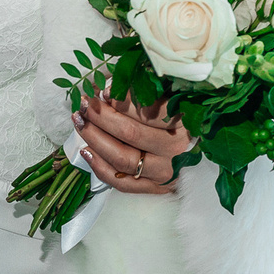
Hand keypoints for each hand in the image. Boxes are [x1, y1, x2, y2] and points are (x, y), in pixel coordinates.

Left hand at [78, 91, 193, 195]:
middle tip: (84, 104)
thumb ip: (143, 90)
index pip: (147, 109)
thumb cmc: (176, 120)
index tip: (102, 91)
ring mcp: (165, 171)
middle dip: (100, 116)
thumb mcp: (168, 99)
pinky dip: (100, 167)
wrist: (193, 157)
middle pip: (130, 133)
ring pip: (122, 158)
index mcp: (183, 121)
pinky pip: (122, 183)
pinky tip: (85, 151)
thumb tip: (105, 85)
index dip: (121, 99)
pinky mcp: (154, 188)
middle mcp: (175, 148)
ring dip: (95, 139)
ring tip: (79, 122)